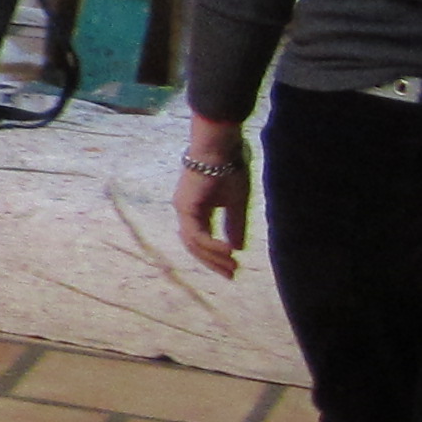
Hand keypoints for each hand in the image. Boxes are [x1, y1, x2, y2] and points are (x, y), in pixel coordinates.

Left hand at [176, 115, 253, 276]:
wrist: (221, 146)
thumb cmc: (230, 168)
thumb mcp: (237, 202)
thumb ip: (235, 225)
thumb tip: (237, 247)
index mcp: (198, 210)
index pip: (202, 240)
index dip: (216, 256)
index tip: (233, 268)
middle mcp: (187, 211)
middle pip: (195, 246)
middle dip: (213, 261)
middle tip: (232, 275)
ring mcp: (184, 209)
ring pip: (194, 243)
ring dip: (213, 257)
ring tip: (232, 267)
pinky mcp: (186, 206)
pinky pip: (196, 234)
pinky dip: (211, 245)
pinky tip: (227, 252)